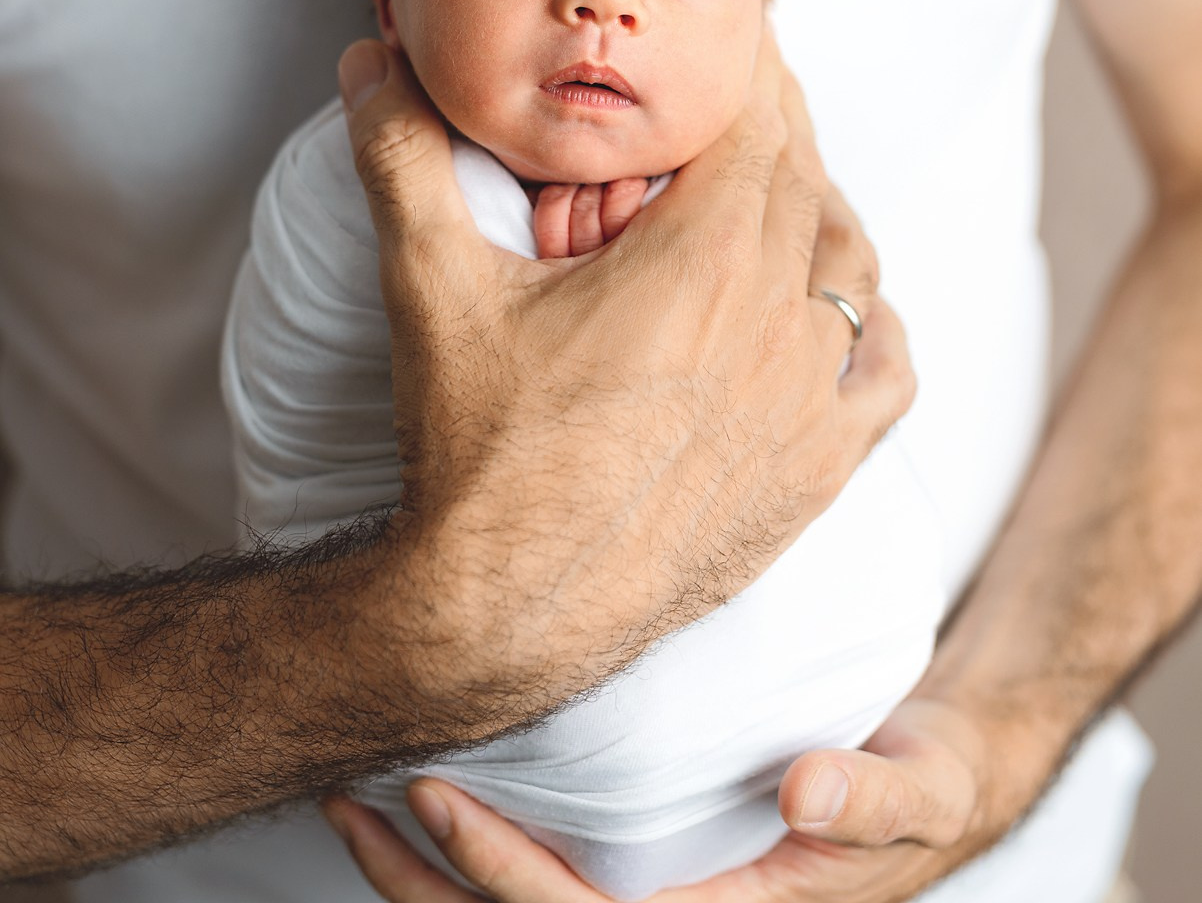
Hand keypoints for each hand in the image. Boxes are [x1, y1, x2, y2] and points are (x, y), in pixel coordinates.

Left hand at [324, 698, 1009, 902]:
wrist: (928, 774)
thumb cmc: (923, 783)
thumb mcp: (928, 788)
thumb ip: (877, 796)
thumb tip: (809, 786)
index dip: (503, 874)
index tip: (436, 800)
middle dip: (429, 885)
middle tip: (356, 803)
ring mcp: (660, 894)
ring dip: (429, 877)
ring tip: (356, 807)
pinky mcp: (650, 859)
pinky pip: (544, 872)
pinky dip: (472, 851)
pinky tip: (429, 799)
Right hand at [338, 29, 912, 726]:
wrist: (506, 611)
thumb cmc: (475, 451)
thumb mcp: (430, 285)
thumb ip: (399, 155)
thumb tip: (366, 60)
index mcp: (700, 262)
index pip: (759, 122)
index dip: (748, 73)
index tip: (728, 48)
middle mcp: (773, 323)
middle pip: (806, 182)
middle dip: (775, 129)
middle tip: (737, 106)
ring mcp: (805, 402)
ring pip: (853, 268)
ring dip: (822, 215)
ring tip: (777, 195)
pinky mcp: (815, 472)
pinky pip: (887, 375)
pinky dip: (874, 327)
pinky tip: (842, 316)